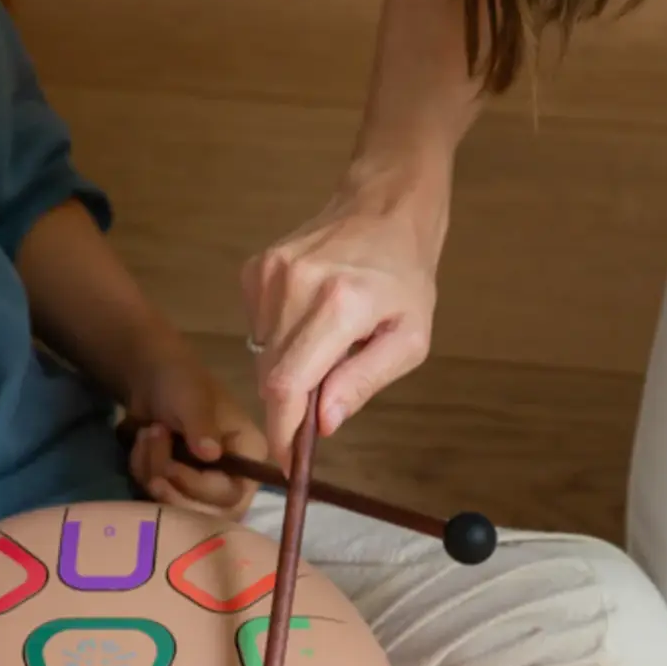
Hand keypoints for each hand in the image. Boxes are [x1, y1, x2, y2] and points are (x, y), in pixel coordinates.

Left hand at [124, 331, 267, 519]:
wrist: (151, 380)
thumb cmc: (182, 383)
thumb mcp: (193, 398)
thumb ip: (202, 425)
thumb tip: (211, 455)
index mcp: (249, 456)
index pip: (230, 495)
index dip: (195, 486)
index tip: (169, 464)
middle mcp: (233, 479)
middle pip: (207, 515)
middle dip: (170, 485)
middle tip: (153, 445)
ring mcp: (203, 489)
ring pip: (176, 510)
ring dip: (151, 472)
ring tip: (147, 434)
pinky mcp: (177, 490)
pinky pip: (155, 500)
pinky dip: (141, 473)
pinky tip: (141, 446)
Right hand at [241, 168, 445, 466]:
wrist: (385, 205)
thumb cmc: (405, 277)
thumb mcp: (410, 340)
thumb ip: (364, 382)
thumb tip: (324, 424)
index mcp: (339, 305)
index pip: (287, 386)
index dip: (281, 432)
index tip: (287, 460)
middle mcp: (295, 286)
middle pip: (270, 377)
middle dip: (290, 405)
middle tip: (321, 404)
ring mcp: (269, 273)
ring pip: (261, 356)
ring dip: (287, 370)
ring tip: (326, 347)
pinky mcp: (256, 269)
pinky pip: (257, 330)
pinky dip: (279, 341)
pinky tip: (308, 322)